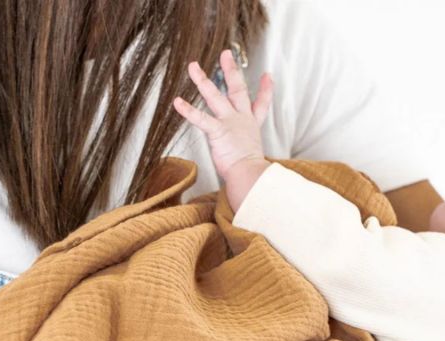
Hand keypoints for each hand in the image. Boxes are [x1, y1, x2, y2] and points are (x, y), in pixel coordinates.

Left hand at [173, 49, 272, 209]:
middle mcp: (242, 121)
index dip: (265, 90)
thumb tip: (265, 182)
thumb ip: (256, 162)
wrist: (251, 178)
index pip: (262, 105)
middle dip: (232, 70)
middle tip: (226, 54)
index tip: (267, 76)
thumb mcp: (257, 162)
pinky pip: (201, 118)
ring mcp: (230, 124)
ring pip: (215, 96)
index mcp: (252, 127)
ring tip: (193, 66)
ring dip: (203, 80)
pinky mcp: (218, 132)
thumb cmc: (252, 175)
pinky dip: (188, 110)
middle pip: (238, 89)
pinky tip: (177, 101)